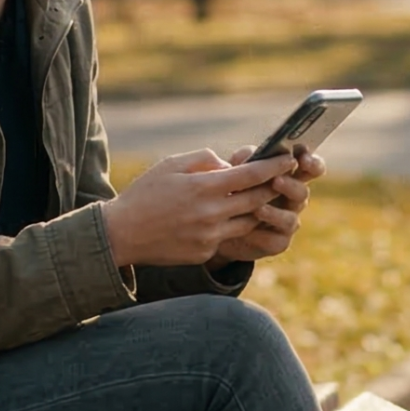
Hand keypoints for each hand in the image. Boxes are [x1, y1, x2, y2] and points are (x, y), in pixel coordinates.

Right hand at [101, 149, 302, 267]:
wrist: (121, 234)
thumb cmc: (145, 194)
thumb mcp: (171, 165)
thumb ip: (204, 159)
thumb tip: (230, 164)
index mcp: (204, 187)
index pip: (251, 175)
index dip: (273, 166)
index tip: (288, 159)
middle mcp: (211, 213)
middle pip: (257, 199)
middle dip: (273, 187)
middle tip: (284, 178)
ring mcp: (210, 236)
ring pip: (248, 221)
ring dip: (256, 209)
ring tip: (259, 198)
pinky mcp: (205, 252)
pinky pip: (227, 237)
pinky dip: (230, 225)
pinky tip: (226, 217)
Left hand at [212, 146, 324, 263]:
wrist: (220, 225)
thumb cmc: (234, 190)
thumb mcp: (236, 170)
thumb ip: (244, 159)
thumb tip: (250, 154)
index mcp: (290, 177)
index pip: (311, 168)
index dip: (312, 162)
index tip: (303, 157)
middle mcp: (293, 200)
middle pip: (302, 192)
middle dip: (291, 186)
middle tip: (276, 180)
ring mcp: (287, 222)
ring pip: (290, 219)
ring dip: (275, 213)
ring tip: (257, 209)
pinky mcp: (278, 242)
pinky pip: (275, 240)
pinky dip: (261, 235)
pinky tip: (247, 231)